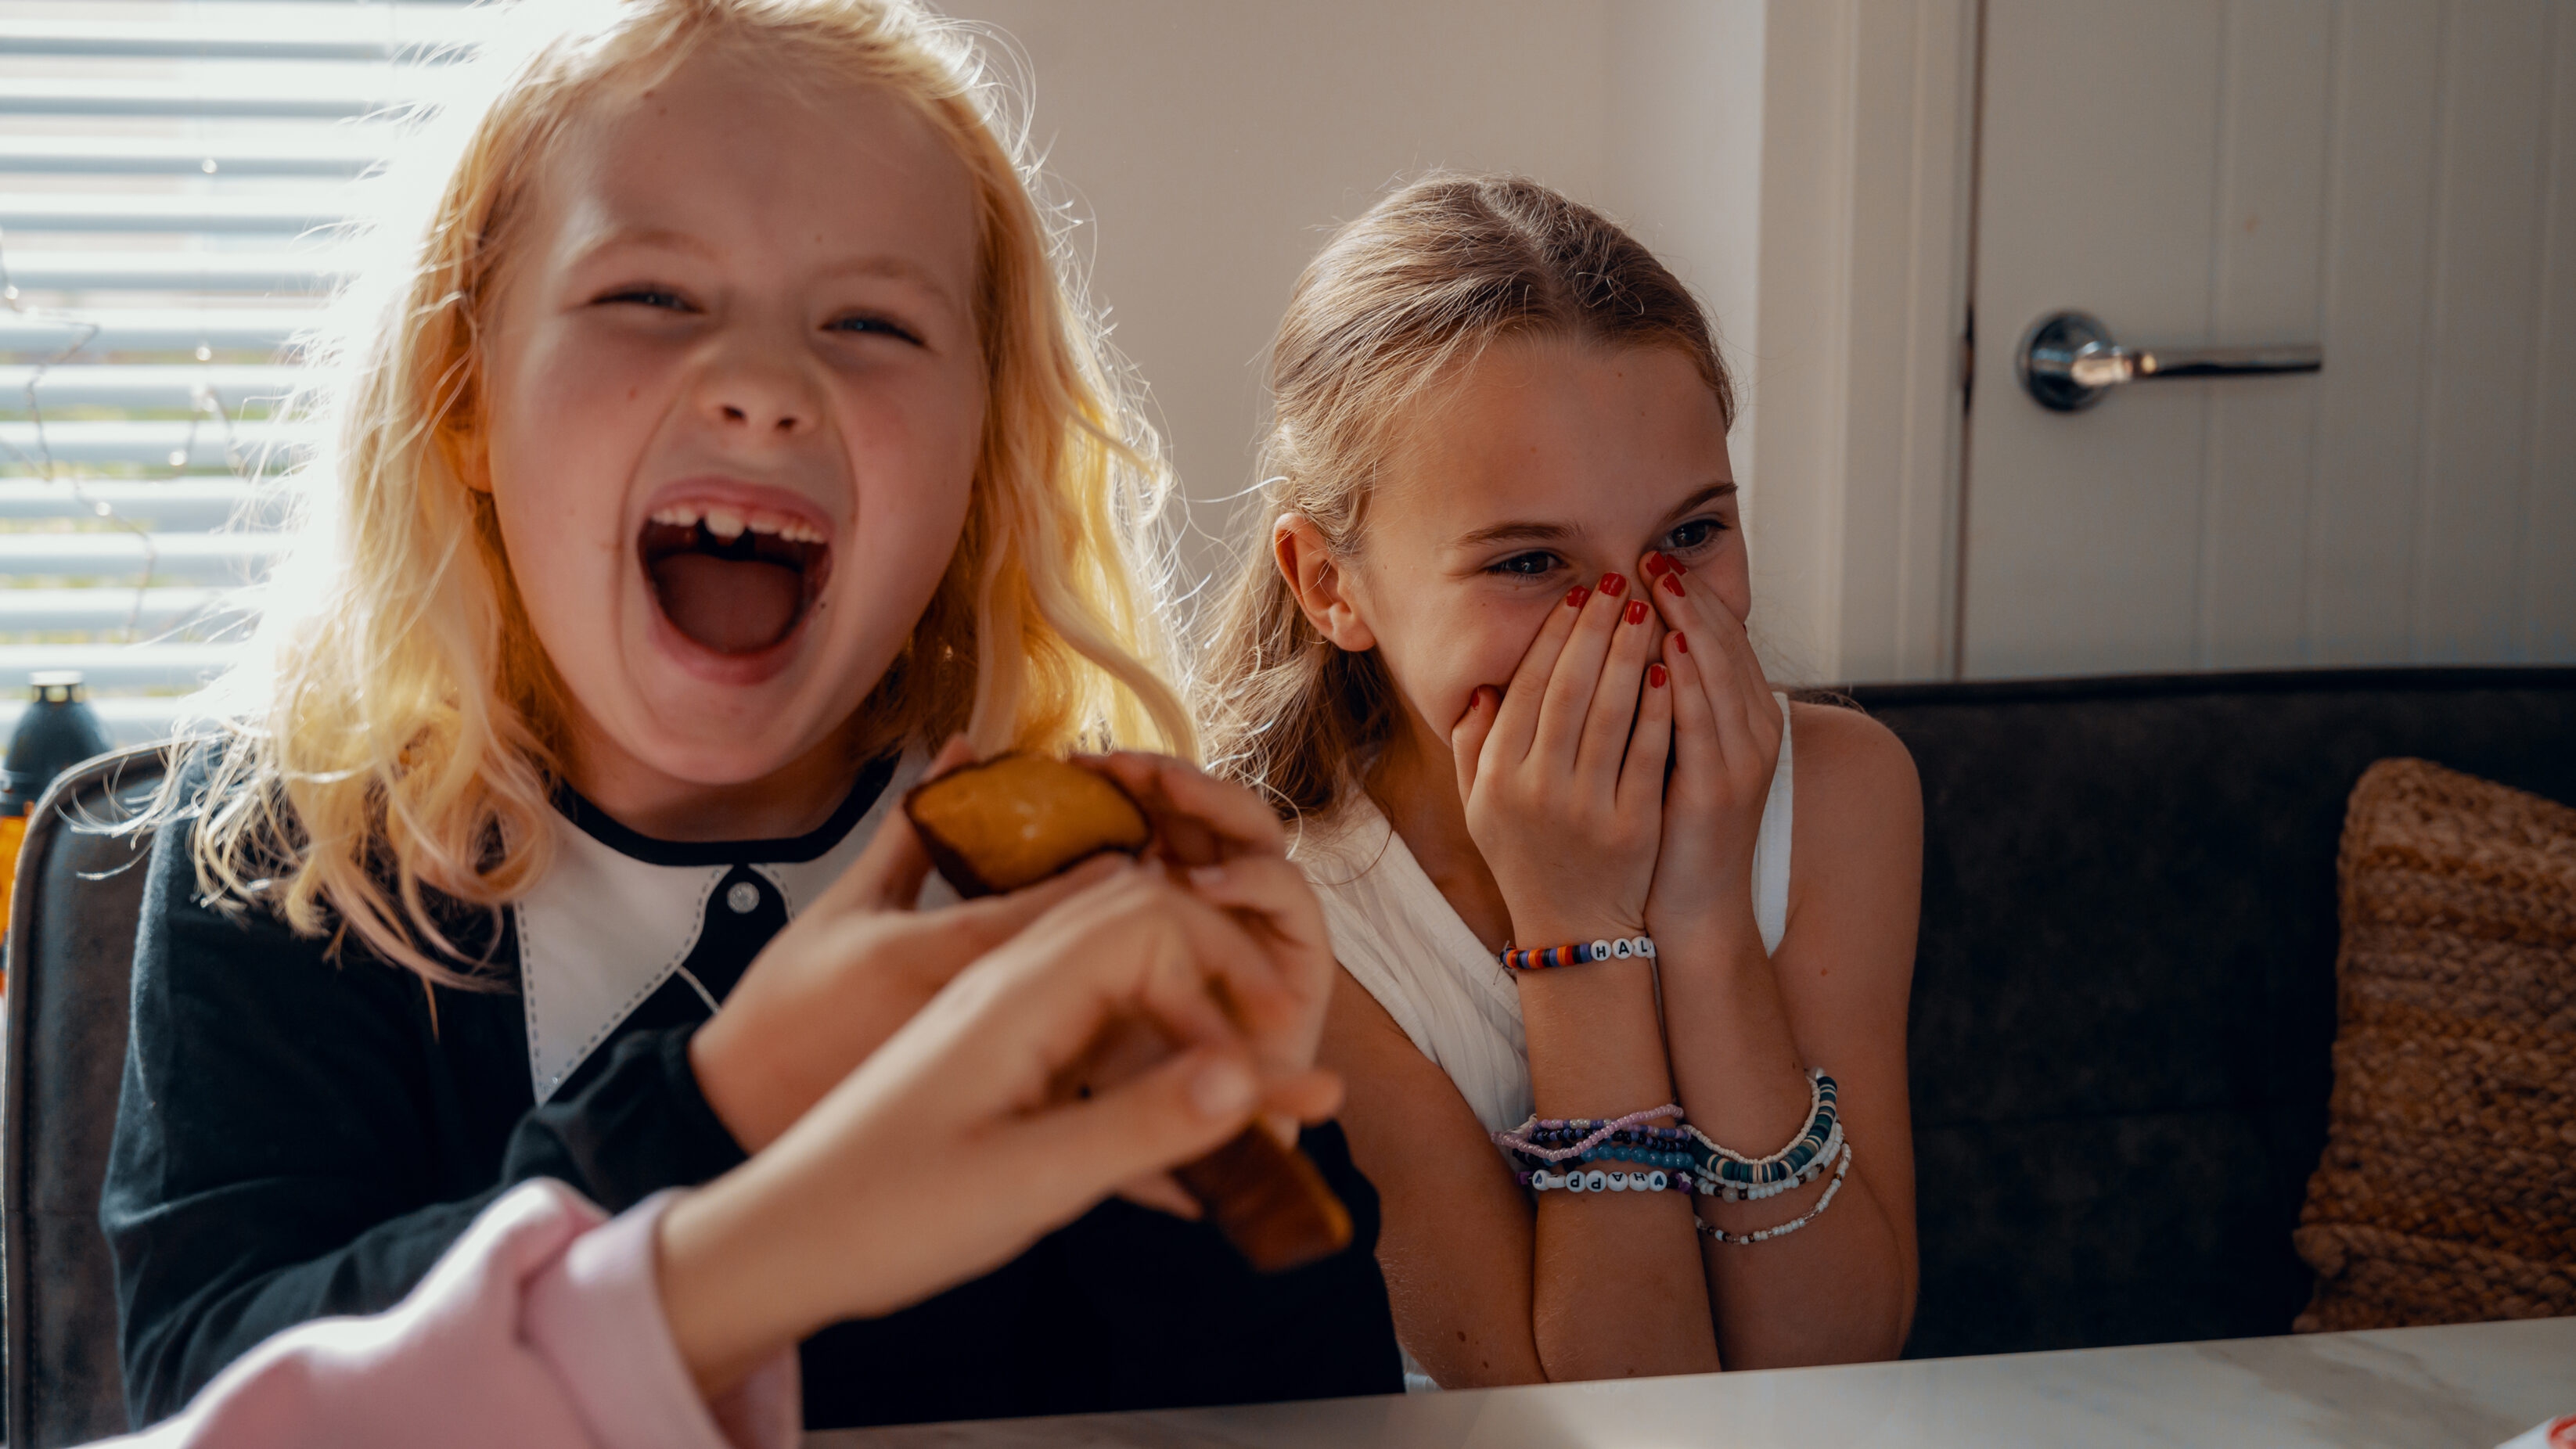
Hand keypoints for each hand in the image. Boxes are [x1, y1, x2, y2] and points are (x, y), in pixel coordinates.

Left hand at [656, 862, 1345, 1393]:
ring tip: (1248, 1094)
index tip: (1266, 1059)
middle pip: (1138, 927)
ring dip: (1186, 1021)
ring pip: (1116, 978)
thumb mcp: (1027, 1181)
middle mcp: (1006, 981)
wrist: (779, 1244)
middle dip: (1220, 977)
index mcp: (1014, 987)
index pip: (1152, 920)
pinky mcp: (992, 1058)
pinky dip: (1141, 1065)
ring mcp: (997, 1015)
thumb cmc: (883, 1213)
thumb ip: (1143, 1126)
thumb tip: (1248, 1076)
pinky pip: (1087, 1031)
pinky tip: (1172, 1148)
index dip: (1224, 975)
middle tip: (1279, 1060)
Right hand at [691, 739, 1124, 1152]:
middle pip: (1070, 966)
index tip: (1142, 848)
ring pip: (1074, 1026)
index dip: (1091, 880)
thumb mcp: (848, 903)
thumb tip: (964, 751)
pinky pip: (1053, 1072)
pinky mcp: (976, 1110)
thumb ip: (914, 827)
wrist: (738, 1113)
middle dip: (1123, 928)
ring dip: (1122, 987)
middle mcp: (959, 1012)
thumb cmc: (787, 1006)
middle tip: (1175, 887)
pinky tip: (1128, 1017)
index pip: (1029, 913)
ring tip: (1166, 948)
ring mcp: (973, 1069)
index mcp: (925, 955)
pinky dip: (1094, 1041)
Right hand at [1047, 754, 1337, 1204]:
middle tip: (1153, 783)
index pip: (1288, 895)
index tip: (1204, 887)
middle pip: (1249, 829)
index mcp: (1287, 965)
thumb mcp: (1208, 1126)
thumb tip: (1272, 1132)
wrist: (1149, 1120)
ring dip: (1157, 779)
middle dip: (1205, 798)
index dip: (1254, 884)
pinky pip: (1144, 822)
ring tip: (1099, 764)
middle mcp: (1253, 918)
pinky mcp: (1153, 880)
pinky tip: (1067, 779)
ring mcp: (1205, 891)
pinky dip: (1117, 795)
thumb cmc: (1188, 1125)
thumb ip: (1231, 1126)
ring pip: (1195, 812)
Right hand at [1448, 572, 1673, 949]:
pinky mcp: (1633, 826)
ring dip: (1631, 654)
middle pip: (1569, 689)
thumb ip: (1472, 747)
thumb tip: (1481, 688)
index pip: (1525, 689)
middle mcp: (1536, 789)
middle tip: (1618, 583)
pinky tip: (1672, 668)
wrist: (1573, 932)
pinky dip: (1660, 707)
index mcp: (1496, 778)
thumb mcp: (1479, 807)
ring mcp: (1586, 808)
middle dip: (1595, 629)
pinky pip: (1649, 753)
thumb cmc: (1525, 858)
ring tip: (1649, 610)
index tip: (1576, 597)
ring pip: (1611, 713)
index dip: (1552, 637)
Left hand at [1639, 550, 1781, 942]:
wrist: (1694, 905)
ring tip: (1657, 583)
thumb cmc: (1672, 828)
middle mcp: (1754, 732)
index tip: (1655, 559)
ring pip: (1717, 673)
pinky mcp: (1719, 787)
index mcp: (1745, 720)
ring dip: (1687, 623)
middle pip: (1724, 645)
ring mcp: (1741, 759)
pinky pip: (1702, 721)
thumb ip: (1667, 706)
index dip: (1693, 598)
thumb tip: (1635, 650)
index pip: (1722, 641)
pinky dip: (1686, 680)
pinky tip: (1664, 648)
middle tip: (1653, 556)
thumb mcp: (1675, 754)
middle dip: (1689, 597)